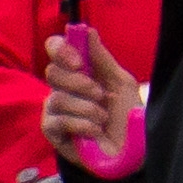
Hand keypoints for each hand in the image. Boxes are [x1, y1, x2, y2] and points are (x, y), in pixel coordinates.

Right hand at [39, 23, 144, 171]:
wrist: (131, 151)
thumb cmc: (127, 116)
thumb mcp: (121, 83)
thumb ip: (102, 58)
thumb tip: (87, 31)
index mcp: (78, 71)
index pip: (55, 49)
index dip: (61, 50)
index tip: (77, 61)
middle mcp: (62, 87)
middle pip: (52, 72)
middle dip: (79, 83)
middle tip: (99, 94)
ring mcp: (54, 110)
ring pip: (56, 97)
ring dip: (85, 107)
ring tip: (102, 117)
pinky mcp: (51, 131)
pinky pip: (57, 120)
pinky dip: (80, 124)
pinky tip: (93, 131)